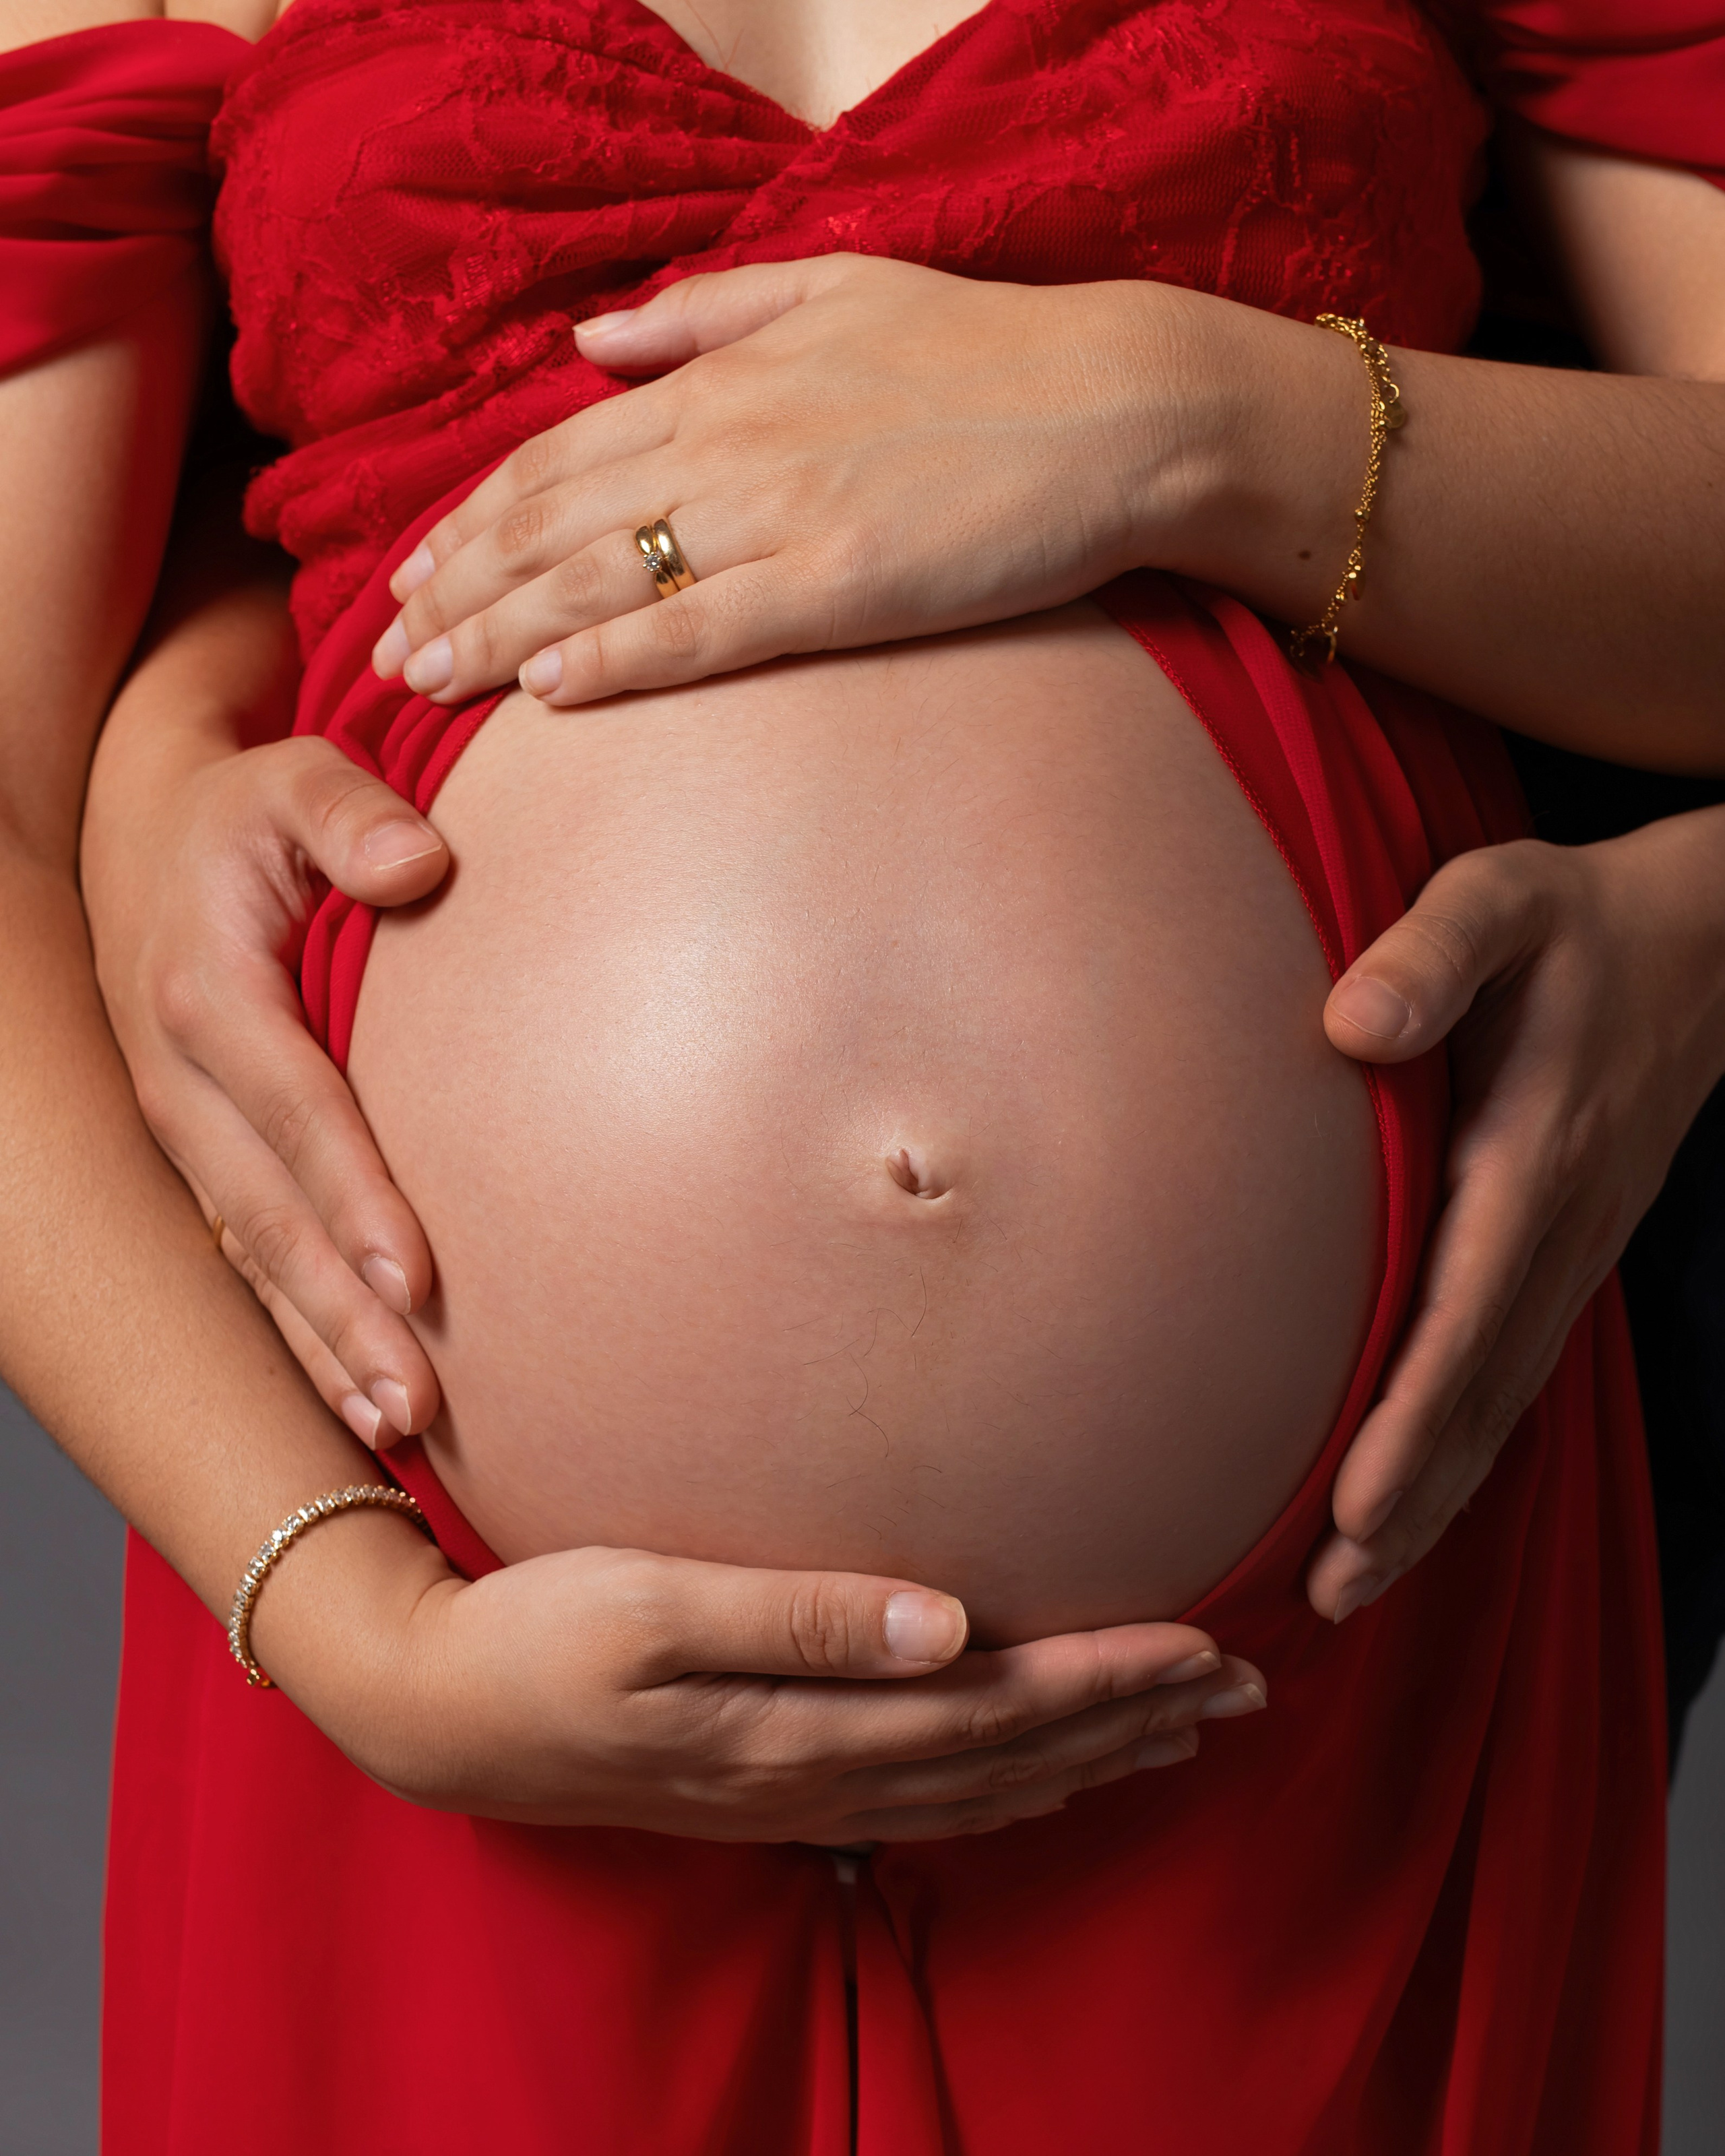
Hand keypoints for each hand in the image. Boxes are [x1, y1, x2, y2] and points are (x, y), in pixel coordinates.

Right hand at [82, 700, 452, 1450]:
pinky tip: (357, 1399)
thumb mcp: (291, 776)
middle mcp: (184, 1083)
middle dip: (345, 1318)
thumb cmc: (244, 815)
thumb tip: (423, 865)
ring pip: (255, 1263)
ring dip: (323, 1350)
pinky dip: (299, 1335)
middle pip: (274, 1220)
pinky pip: (248, 1264)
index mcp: (210, 995)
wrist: (144, 837)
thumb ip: (351, 811)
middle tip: (421, 1403)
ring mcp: (185, 1135)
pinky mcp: (202, 1161)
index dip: (358, 1198)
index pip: (300, 1113)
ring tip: (399, 1429)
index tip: (423, 1277)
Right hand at [269, 1526, 1266, 1841]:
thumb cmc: (535, 1633)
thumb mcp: (650, 1604)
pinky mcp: (767, 1790)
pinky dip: (1008, 1792)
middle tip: (1243, 1686)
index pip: (994, 1705)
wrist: (434, 1711)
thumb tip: (943, 1621)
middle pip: (1011, 1756)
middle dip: (1132, 1719)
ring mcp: (793, 1795)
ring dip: (1089, 1758)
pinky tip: (1044, 1776)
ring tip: (1180, 1733)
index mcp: (799, 1723)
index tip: (1204, 1647)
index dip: (1105, 1679)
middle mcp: (814, 1772)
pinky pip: (923, 1806)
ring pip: (982, 1789)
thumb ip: (798, 1613)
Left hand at [369, 255, 1233, 708]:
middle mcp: (731, 444)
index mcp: (724, 379)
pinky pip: (701, 632)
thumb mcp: (837, 284)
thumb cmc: (988, 352)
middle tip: (385, 655)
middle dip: (457, 593)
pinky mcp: (841, 585)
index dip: (470, 521)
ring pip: (602, 582)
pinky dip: (616, 662)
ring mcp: (782, 515)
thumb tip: (593, 338)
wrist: (1120, 406)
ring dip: (501, 637)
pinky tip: (547, 697)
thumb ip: (704, 311)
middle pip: (552, 525)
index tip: (413, 574)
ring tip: (428, 686)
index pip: (557, 457)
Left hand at [1308, 811, 1724, 1620]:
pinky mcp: (1567, 1252)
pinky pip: (1512, 1371)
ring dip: (1434, 1497)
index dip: (1411, 1420)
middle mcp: (1560, 1228)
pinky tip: (1414, 1496)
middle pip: (1482, 1394)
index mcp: (1532, 1157)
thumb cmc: (1578, 920)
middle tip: (1329, 1598)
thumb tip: (1349, 1024)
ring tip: (1354, 1584)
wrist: (1706, 941)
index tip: (1354, 1507)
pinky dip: (1464, 1446)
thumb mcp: (1502, 899)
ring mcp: (1573, 1251)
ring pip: (1502, 1401)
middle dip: (1411, 1502)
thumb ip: (1430, 954)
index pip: (1465, 1314)